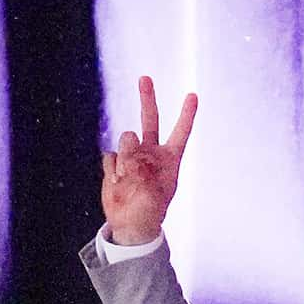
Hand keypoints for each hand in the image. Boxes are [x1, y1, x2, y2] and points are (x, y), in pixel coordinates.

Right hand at [99, 75, 196, 244]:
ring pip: (125, 140)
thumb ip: (140, 170)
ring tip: (128, 180)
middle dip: (147, 97)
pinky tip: (117, 183)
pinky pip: (110, 157)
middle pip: (150, 119)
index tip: (193, 95)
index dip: (187, 115)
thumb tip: (125, 153)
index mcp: (170, 159)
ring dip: (126, 159)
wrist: (129, 225)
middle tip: (145, 77)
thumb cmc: (149, 212)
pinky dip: (112, 170)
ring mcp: (132, 155)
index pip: (180, 132)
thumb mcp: (152, 195)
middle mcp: (151, 152)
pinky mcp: (115, 161)